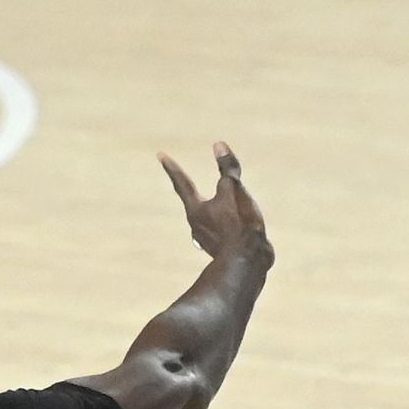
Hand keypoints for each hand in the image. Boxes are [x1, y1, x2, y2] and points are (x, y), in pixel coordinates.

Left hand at [160, 141, 271, 268]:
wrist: (247, 263)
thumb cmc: (238, 225)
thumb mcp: (234, 191)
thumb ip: (227, 169)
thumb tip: (218, 146)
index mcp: (195, 210)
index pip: (182, 183)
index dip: (172, 168)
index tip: (160, 156)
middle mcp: (196, 226)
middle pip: (192, 201)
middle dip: (189, 188)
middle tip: (180, 178)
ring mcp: (208, 239)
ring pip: (208, 217)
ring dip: (211, 207)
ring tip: (216, 200)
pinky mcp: (222, 249)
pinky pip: (222, 229)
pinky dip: (226, 221)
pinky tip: (230, 226)